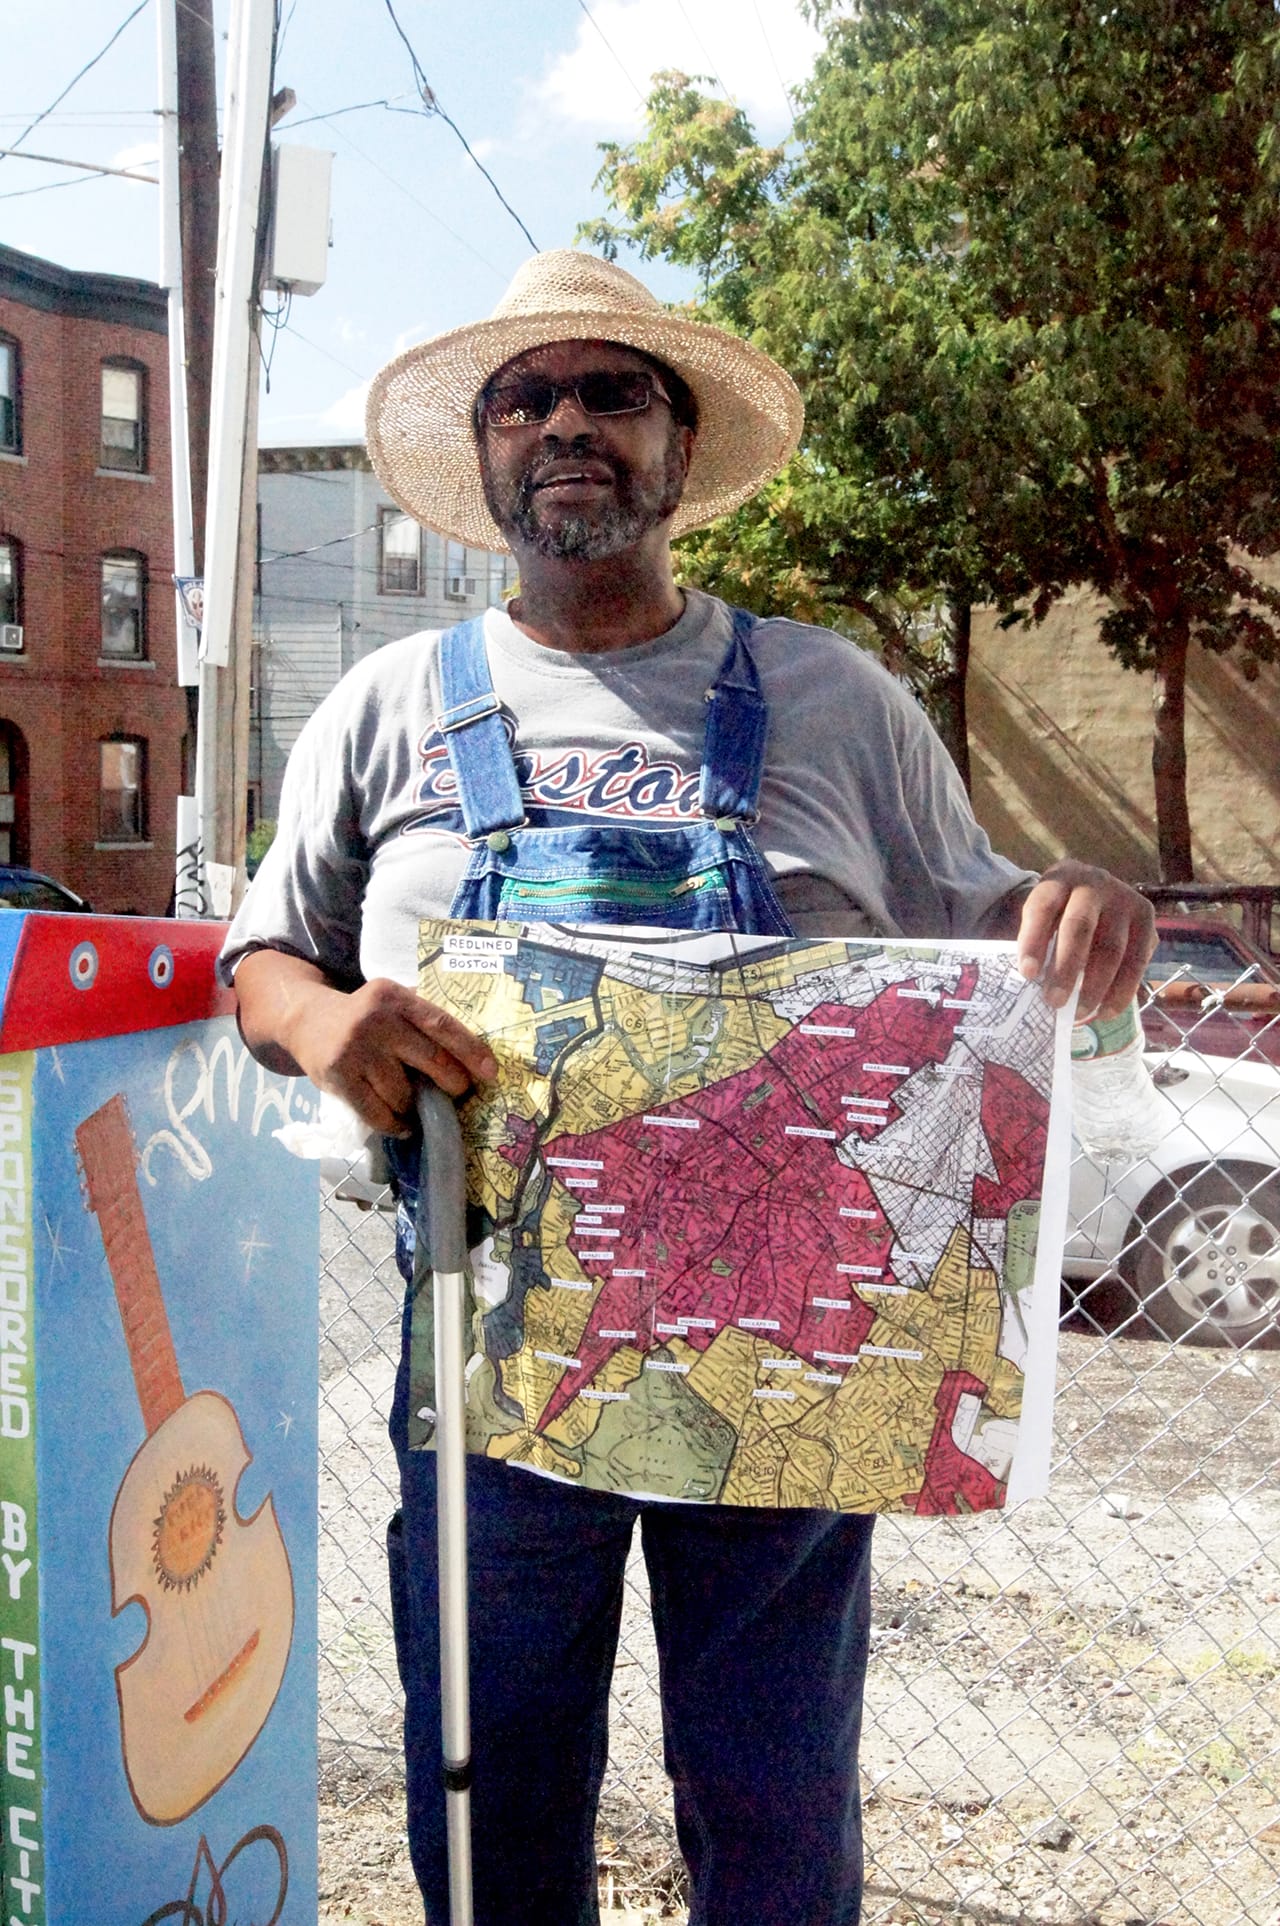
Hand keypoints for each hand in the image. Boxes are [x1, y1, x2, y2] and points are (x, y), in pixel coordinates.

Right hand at [234, 952, 497, 1133]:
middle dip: (451, 1082)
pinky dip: (395, 1125)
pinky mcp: (339, 1077)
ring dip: (414, 1106)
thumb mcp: (390, 1003)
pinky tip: (402, 1125)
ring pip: (403, 1093)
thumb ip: (420, 1019)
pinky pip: (377, 1113)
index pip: (440, 1024)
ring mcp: (355, 1049)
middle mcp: (375, 1020)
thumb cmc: (364, 1017)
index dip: (469, 1050)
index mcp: (395, 997)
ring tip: (414, 1104)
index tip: (489, 1073)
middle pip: (429, 1059)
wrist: (306, 1020)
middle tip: (458, 1093)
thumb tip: (472, 1054)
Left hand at [1015, 860, 1156, 1019]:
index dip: (1033, 941)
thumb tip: (1034, 985)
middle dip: (1065, 968)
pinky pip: (1137, 960)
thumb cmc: (1060, 912)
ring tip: (1080, 1014)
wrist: (1096, 892)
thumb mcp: (1044, 915)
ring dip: (1095, 987)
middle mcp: (1094, 883)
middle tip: (1054, 1002)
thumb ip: (1038, 941)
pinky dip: (1122, 991)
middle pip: (1079, 927)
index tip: (1027, 974)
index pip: (1042, 908)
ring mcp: (1124, 899)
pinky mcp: (1146, 917)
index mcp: (1060, 878)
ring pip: (1112, 948)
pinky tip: (1106, 1011)